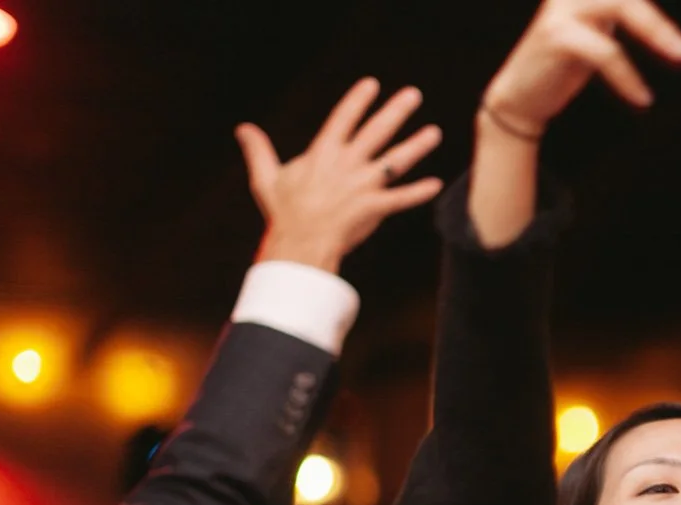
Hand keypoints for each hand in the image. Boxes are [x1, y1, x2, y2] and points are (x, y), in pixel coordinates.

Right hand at [237, 78, 443, 272]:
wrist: (300, 243)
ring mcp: (362, 186)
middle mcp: (346, 165)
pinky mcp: (373, 208)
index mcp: (322, 154)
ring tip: (434, 133)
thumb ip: (259, 151)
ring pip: (395, 161)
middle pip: (376, 132)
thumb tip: (243, 128)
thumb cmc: (284, 213)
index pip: (342, 119)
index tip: (372, 84)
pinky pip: (400, 198)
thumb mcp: (266, 178)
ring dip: (417, 146)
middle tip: (414, 95)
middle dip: (396, 112)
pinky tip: (437, 184)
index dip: (357, 101)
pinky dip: (419, 192)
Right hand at [481, 0, 680, 138]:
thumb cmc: (562, 67)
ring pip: (620, 7)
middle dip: (660, 22)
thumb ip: (623, 15)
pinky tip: (643, 99)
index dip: (653, 11)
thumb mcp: (598, 33)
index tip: (680, 38)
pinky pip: (605, 51)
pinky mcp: (556, 36)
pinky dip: (628, 76)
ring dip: (656, 33)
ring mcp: (562, 10)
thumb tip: (665, 25)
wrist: (520, 98)